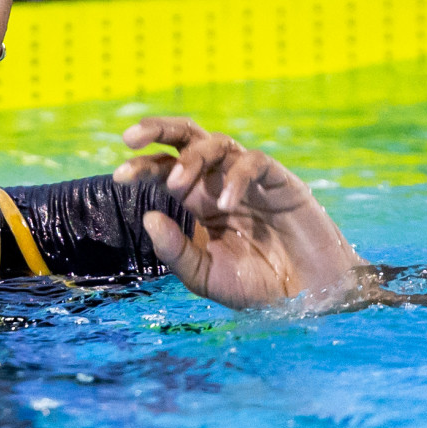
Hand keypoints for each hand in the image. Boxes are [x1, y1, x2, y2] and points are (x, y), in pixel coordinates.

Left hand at [113, 116, 372, 309]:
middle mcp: (218, 182)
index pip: (164, 169)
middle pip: (186, 138)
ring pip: (217, 143)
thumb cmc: (256, 285)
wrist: (307, 298)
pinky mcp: (281, 182)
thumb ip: (176, 251)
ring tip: (177, 185)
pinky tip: (226, 203)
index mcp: (196, 200)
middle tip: (130, 137)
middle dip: (158, 129)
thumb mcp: (205, 275)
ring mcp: (250, 179)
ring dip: (192, 158)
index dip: (141, 166)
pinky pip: (255, 163)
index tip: (119, 176)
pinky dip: (237, 177)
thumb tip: (148, 217)